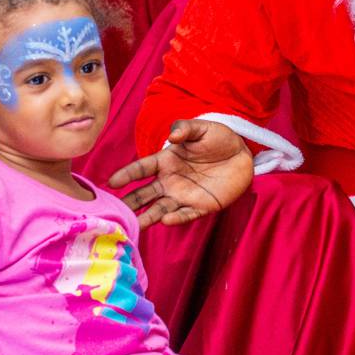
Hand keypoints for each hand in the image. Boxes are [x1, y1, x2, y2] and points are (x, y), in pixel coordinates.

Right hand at [110, 120, 255, 227]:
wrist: (243, 154)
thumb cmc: (218, 139)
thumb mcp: (202, 128)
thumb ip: (185, 129)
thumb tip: (172, 136)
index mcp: (165, 161)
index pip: (141, 169)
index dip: (127, 175)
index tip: (111, 182)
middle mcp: (170, 181)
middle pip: (145, 194)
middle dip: (130, 202)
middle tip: (114, 211)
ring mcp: (184, 195)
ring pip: (160, 209)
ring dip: (148, 217)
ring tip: (134, 225)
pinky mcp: (201, 207)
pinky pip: (186, 214)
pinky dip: (176, 218)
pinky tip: (166, 220)